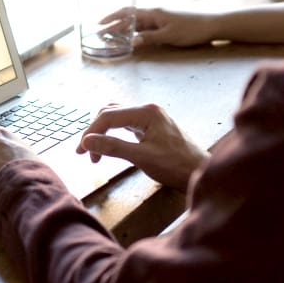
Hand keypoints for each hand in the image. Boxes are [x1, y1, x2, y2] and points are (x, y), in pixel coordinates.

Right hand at [76, 103, 206, 191]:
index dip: (91, 133)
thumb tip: (87, 142)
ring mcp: (151, 117)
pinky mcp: (152, 126)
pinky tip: (110, 146)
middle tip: (86, 153)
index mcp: (146, 112)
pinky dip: (114, 133)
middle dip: (95, 131)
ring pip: (117, 117)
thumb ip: (113, 147)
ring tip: (95, 151)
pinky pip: (126, 124)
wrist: (201, 173)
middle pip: (110, 112)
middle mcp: (148, 109)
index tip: (81, 152)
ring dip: (103, 131)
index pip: (108, 116)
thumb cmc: (176, 166)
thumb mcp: (142, 157)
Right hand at [101, 8, 215, 47]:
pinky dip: (135, 31)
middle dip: (114, 23)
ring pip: (136, 22)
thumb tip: (131, 42)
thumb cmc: (191, 29)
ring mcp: (160, 19)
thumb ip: (149, 38)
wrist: (211, 25)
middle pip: (129, 17)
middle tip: (100, 31)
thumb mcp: (169, 36)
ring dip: (123, 28)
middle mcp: (154, 14)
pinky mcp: (165, 24)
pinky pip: (145, 27)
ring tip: (112, 35)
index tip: (99, 26)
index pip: (127, 14)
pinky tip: (132, 37)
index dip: (112, 19)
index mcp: (153, 13)